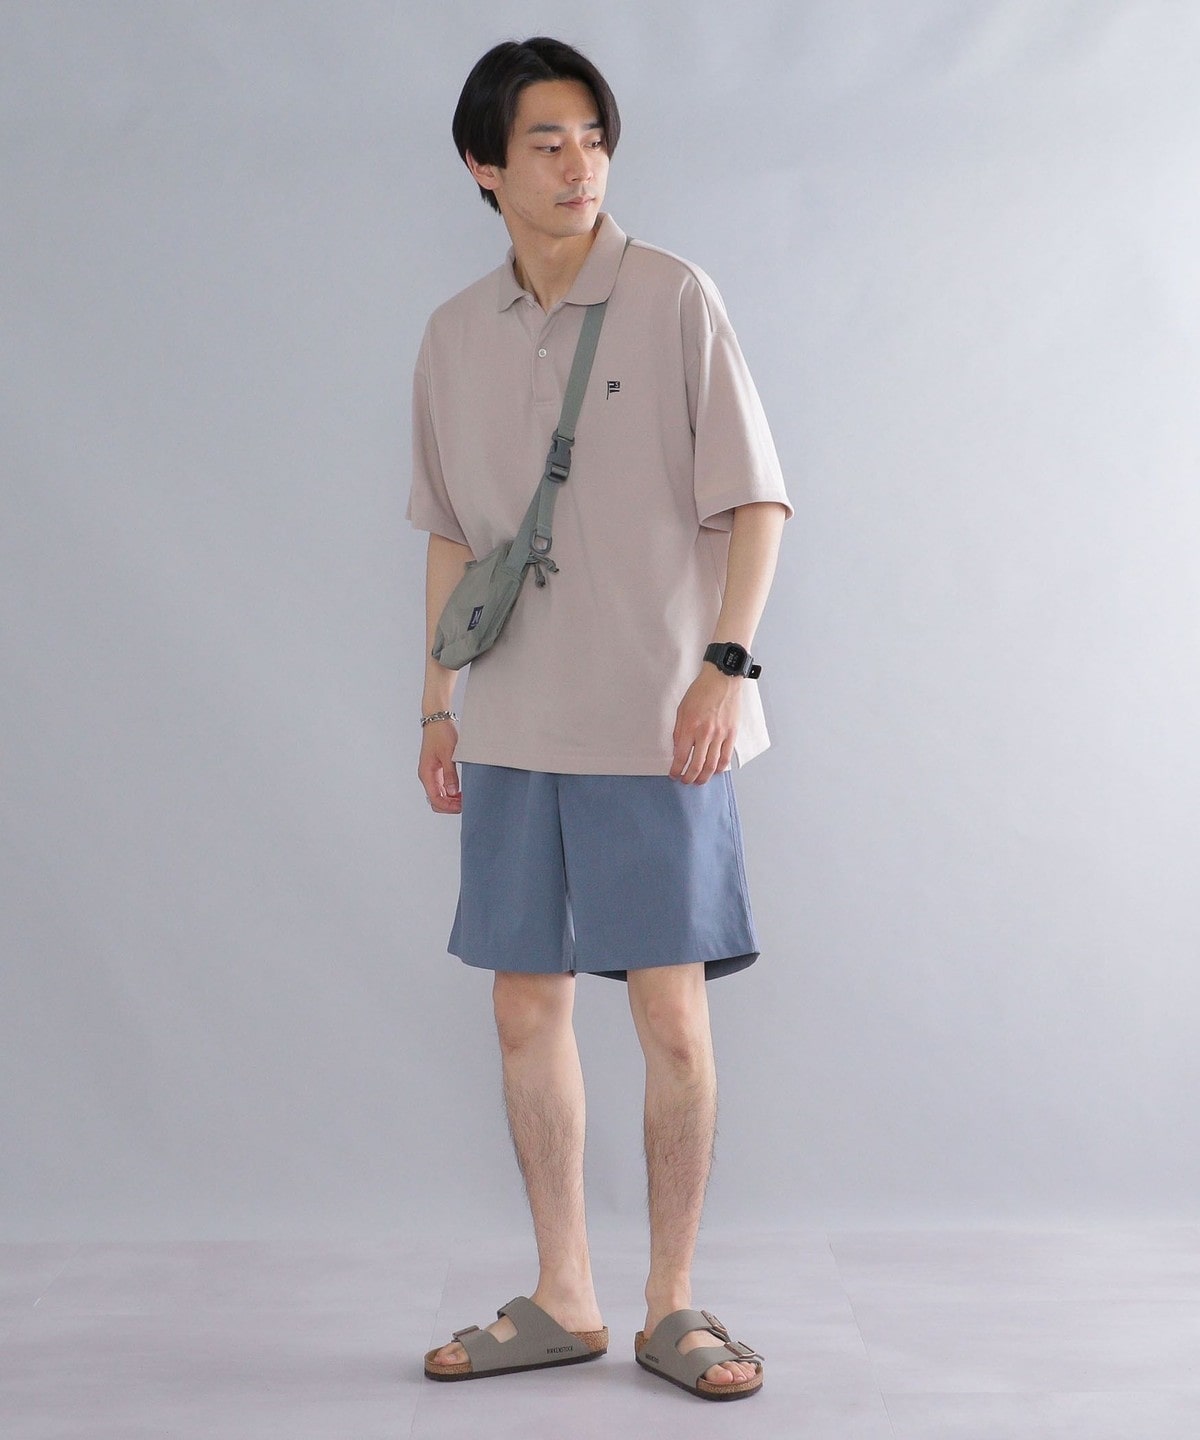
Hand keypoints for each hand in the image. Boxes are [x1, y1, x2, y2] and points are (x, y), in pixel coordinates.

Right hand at [418, 718, 460, 813]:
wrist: (438, 720)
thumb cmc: (441, 734)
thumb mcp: (448, 754)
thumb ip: (450, 774)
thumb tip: (452, 793)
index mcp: (426, 774)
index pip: (435, 799)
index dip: (449, 806)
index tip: (463, 806)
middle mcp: (427, 776)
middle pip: (436, 800)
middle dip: (450, 806)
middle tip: (466, 804)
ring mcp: (432, 774)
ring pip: (440, 795)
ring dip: (451, 800)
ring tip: (466, 798)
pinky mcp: (437, 770)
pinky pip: (443, 787)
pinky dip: (451, 792)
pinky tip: (462, 791)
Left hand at [670, 666, 740, 783]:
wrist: (722, 679)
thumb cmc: (701, 691)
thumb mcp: (682, 710)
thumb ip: (679, 732)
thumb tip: (678, 750)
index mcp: (690, 727)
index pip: (680, 756)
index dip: (676, 769)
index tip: (673, 774)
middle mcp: (705, 733)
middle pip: (696, 765)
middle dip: (689, 777)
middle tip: (685, 781)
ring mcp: (720, 735)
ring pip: (712, 765)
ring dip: (704, 777)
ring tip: (699, 781)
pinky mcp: (732, 734)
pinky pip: (726, 757)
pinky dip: (719, 768)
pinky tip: (714, 771)